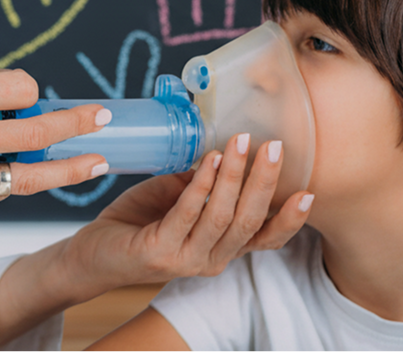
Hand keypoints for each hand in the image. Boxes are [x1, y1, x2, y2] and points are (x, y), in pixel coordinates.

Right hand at [0, 0, 110, 216]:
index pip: (19, 88)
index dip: (28, 85)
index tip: (22, 87)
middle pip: (34, 132)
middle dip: (74, 124)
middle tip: (102, 118)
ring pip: (26, 176)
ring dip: (66, 169)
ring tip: (97, 162)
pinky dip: (15, 182)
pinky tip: (32, 172)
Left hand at [57, 134, 312, 299]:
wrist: (93, 251)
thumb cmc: (137, 221)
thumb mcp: (176, 196)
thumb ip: (201, 182)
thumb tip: (223, 150)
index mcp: (221, 247)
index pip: (266, 238)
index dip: (290, 219)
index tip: (309, 191)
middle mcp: (211, 259)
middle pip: (250, 221)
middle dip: (264, 182)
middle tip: (273, 146)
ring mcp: (186, 259)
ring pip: (222, 216)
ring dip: (233, 176)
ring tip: (239, 143)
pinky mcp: (160, 252)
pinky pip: (187, 214)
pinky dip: (200, 186)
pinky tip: (207, 161)